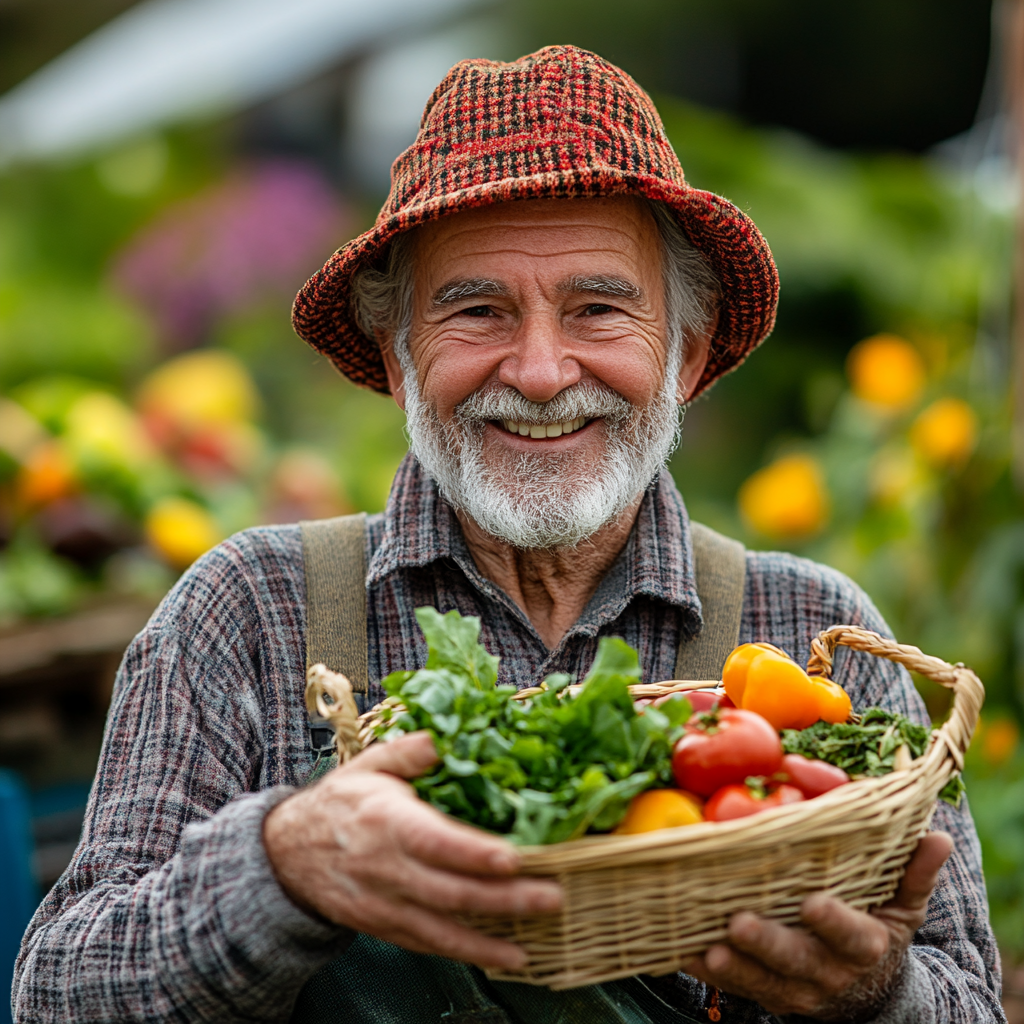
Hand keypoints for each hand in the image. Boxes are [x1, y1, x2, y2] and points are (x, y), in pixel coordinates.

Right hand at [262, 731, 561, 969]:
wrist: (288, 854)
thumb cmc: (339, 803)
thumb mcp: (368, 765)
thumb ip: (408, 751)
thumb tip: (443, 740)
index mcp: (387, 821)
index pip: (435, 841)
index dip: (474, 853)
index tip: (514, 858)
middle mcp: (388, 869)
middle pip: (450, 891)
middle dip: (503, 898)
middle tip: (551, 897)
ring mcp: (386, 904)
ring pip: (442, 928)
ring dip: (490, 939)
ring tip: (532, 942)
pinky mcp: (386, 928)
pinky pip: (429, 945)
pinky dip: (466, 953)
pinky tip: (502, 955)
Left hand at [681, 831, 952, 1020]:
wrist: (867, 993)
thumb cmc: (879, 930)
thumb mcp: (904, 907)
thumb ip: (915, 873)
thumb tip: (937, 834)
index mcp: (864, 945)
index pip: (852, 937)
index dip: (834, 923)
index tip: (813, 903)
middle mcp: (829, 970)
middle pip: (797, 961)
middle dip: (768, 945)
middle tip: (739, 924)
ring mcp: (796, 989)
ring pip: (763, 981)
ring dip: (734, 966)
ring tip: (706, 950)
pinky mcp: (767, 994)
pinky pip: (735, 988)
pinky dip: (707, 973)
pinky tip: (683, 952)